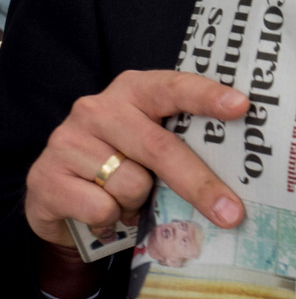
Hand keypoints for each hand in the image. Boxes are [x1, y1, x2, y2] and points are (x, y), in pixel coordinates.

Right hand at [26, 70, 248, 293]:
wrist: (56, 195)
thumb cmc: (121, 162)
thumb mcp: (150, 141)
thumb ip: (182, 140)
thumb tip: (238, 170)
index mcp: (133, 89)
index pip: (174, 87)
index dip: (207, 96)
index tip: (241, 106)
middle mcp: (98, 108)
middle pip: (161, 148)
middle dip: (200, 184)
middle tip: (231, 212)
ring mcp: (67, 140)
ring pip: (132, 184)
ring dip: (138, 202)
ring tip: (126, 198)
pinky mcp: (45, 176)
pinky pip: (101, 208)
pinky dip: (109, 218)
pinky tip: (99, 209)